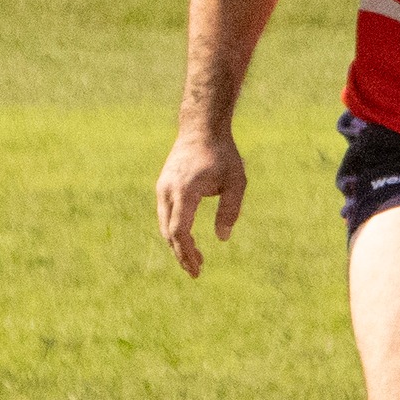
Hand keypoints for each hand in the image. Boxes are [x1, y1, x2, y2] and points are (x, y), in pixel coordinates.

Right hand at [155, 124, 245, 277]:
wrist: (201, 128)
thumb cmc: (223, 155)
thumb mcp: (236, 182)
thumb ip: (230, 210)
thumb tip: (222, 238)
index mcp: (185, 191)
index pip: (180, 231)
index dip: (186, 253)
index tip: (197, 268)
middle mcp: (168, 191)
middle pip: (169, 232)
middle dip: (181, 254)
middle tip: (197, 271)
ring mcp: (163, 188)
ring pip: (165, 225)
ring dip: (177, 244)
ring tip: (195, 259)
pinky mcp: (163, 186)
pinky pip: (165, 215)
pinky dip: (174, 231)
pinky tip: (188, 239)